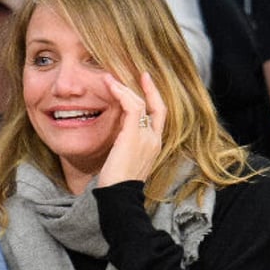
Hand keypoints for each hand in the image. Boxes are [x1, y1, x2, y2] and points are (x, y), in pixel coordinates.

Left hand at [97, 72, 166, 187]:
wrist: (119, 196)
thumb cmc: (117, 184)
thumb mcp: (125, 161)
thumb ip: (125, 145)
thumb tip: (117, 135)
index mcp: (154, 146)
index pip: (159, 116)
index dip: (154, 98)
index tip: (145, 83)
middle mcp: (154, 140)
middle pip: (156, 106)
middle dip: (148, 88)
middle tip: (138, 73)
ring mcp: (146, 137)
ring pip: (141, 104)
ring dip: (125, 88)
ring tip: (110, 78)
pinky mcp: (133, 136)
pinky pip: (131, 107)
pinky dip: (121, 93)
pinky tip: (111, 86)